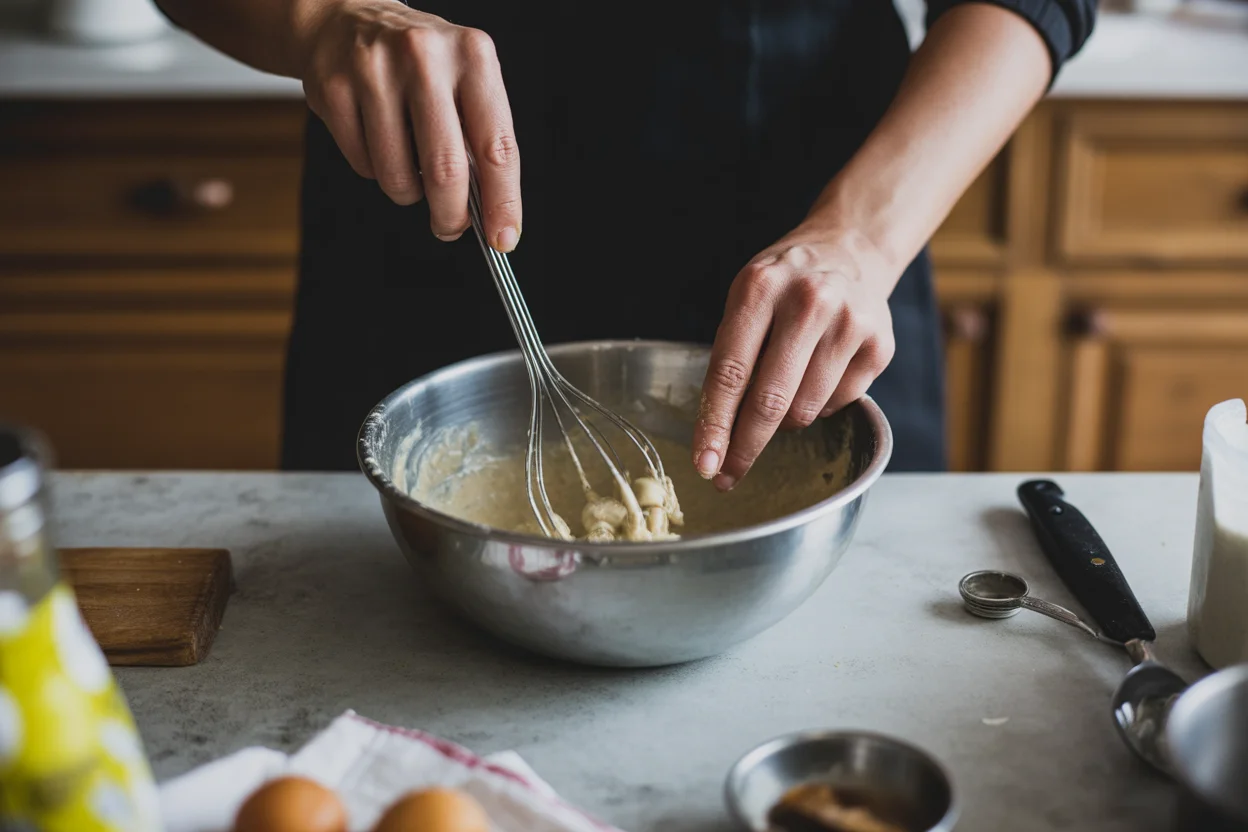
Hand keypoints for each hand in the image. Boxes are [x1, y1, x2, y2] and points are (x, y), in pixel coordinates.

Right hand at [297, 0, 520, 249]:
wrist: (345, 19)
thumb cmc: (420, 64)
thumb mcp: (464, 80)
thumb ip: (480, 139)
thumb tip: (491, 213)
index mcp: (473, 55)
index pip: (497, 146)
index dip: (502, 201)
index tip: (503, 238)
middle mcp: (425, 56)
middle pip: (445, 170)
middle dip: (450, 215)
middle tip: (449, 227)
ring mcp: (374, 70)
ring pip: (398, 176)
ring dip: (408, 192)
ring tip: (409, 166)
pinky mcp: (333, 88)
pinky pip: (363, 165)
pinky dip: (375, 170)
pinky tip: (377, 140)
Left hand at [692, 226, 896, 490]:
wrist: (851, 248)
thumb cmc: (784, 284)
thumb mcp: (746, 299)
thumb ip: (733, 358)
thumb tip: (719, 437)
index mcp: (761, 287)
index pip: (730, 372)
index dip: (715, 425)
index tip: (704, 463)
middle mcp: (809, 302)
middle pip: (770, 401)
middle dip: (745, 447)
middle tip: (727, 475)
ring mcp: (849, 324)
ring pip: (805, 411)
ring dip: (786, 419)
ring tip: (786, 387)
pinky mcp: (879, 346)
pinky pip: (837, 405)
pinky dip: (819, 404)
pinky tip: (818, 372)